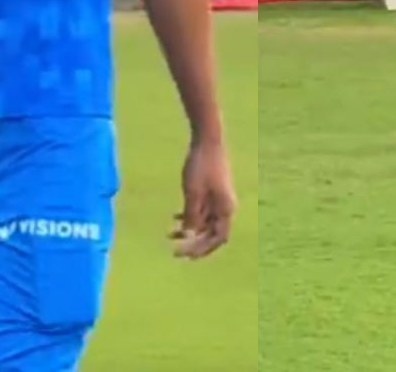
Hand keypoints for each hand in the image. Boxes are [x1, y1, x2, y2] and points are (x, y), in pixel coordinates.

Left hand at [170, 138, 234, 258]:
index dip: (203, 250)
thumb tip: (189, 236)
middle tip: (175, 251)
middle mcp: (225, 206)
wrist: (207, 139)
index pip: (218, 239)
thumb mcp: (193, 192)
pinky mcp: (212, 191)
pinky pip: (202, 211)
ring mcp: (219, 199)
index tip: (186, 256)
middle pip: (211, 234)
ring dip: (189, 230)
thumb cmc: (201, 165)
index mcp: (225, 209)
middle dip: (194, 243)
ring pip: (205, 223)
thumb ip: (192, 216)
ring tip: (169, 234)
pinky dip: (190, 216)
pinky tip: (175, 218)